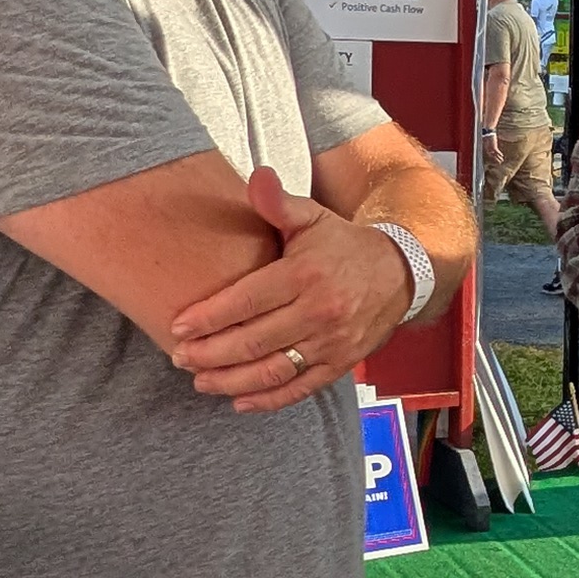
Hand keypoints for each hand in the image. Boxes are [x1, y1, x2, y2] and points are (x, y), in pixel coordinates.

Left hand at [169, 166, 413, 408]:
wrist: (400, 273)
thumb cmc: (343, 245)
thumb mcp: (313, 217)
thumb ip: (279, 203)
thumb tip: (256, 176)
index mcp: (305, 274)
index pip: (248, 300)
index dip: (210, 317)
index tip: (178, 326)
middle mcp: (319, 311)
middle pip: (254, 340)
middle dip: (210, 353)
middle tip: (179, 357)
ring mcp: (331, 342)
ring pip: (273, 370)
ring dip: (231, 380)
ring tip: (200, 380)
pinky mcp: (341, 364)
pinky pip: (300, 388)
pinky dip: (268, 400)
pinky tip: (238, 401)